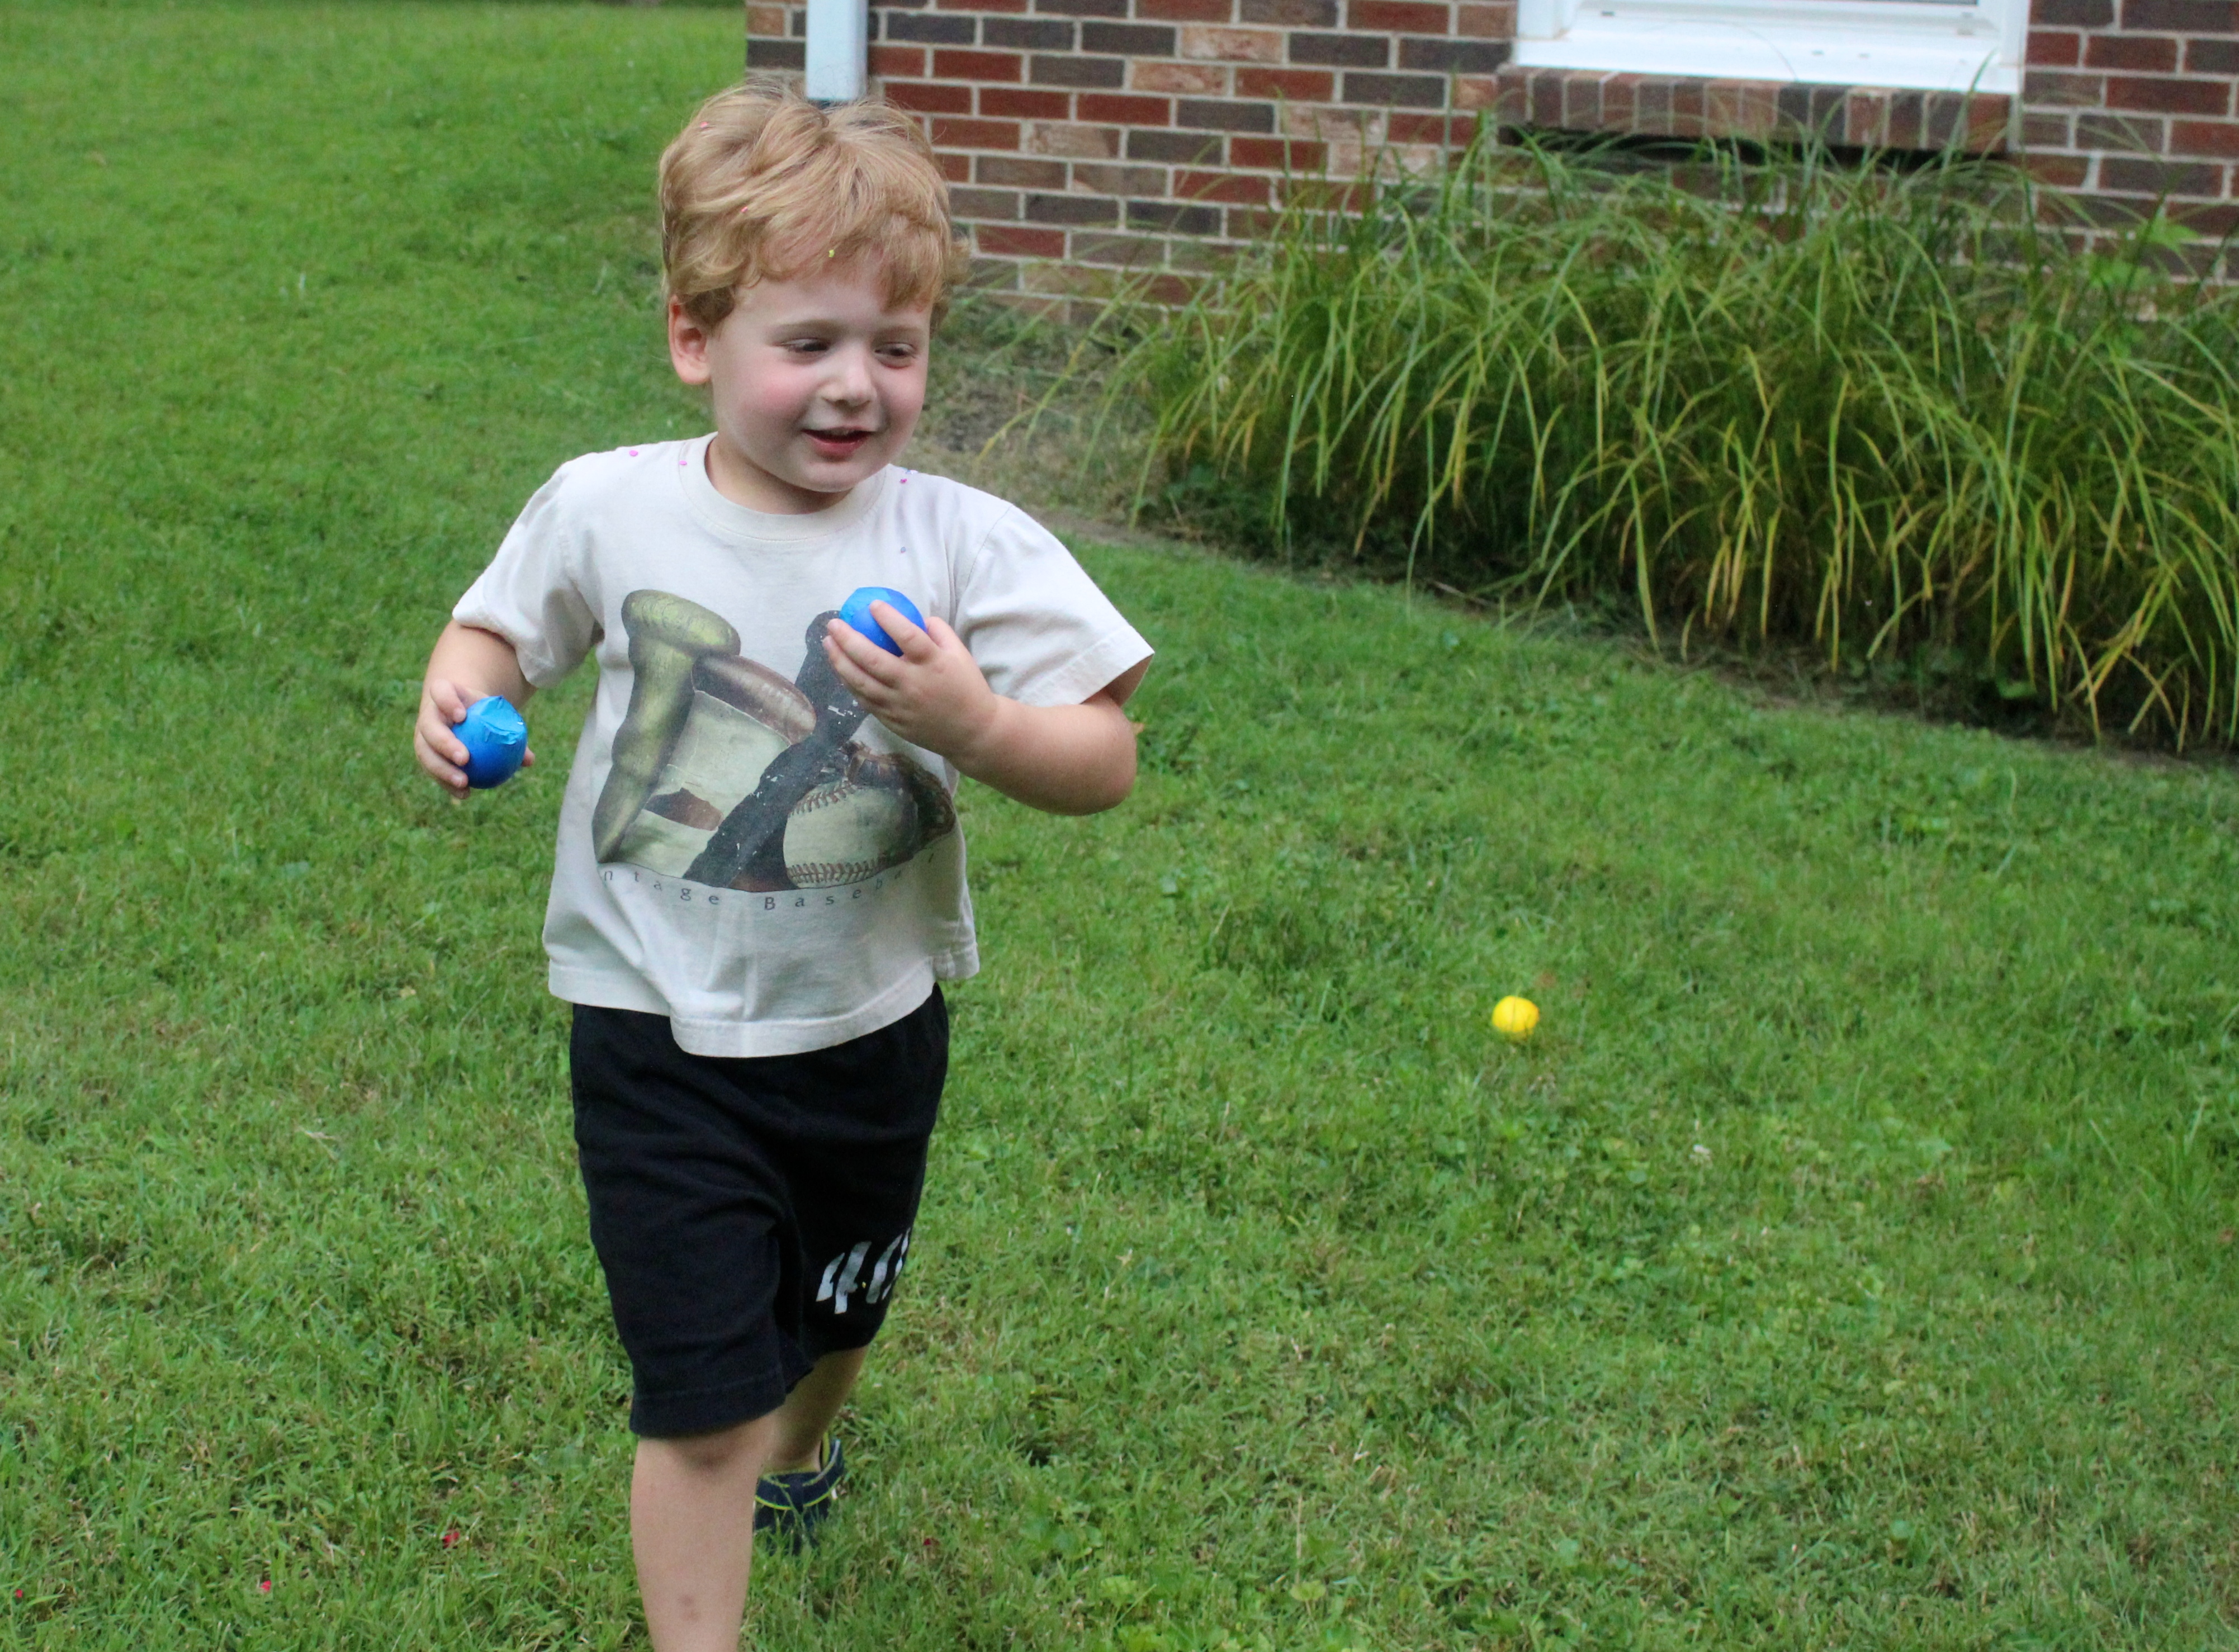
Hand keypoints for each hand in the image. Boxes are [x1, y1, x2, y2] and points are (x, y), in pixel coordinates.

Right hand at [415, 676, 535, 796]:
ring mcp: (422, 734)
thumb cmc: (483, 711)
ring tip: (464, 782)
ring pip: (425, 752)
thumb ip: (511, 731)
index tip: (462, 716)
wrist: (462, 711)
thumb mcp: (497, 712)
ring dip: (443, 770)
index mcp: (444, 693)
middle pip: (429, 727)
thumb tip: (529, 760)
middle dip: (444, 743)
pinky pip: (432, 770)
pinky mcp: (424, 753)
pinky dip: (447, 783)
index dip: (447, 702)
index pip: (441, 691)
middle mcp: (428, 713)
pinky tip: (466, 793)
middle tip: (465, 759)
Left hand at [822, 603, 1000, 763]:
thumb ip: (939, 632)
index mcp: (933, 664)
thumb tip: (916, 616)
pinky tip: (841, 669)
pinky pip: (865, 700)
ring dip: (841, 661)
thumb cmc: (967, 688)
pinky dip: (850, 684)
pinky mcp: (891, 720)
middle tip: (834, 624)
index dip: (888, 618)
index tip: (873, 605)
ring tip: (828, 643)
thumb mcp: (961, 655)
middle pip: (873, 660)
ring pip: (862, 682)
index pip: (907, 636)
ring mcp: (899, 705)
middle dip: (849, 639)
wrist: (972, 732)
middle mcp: (913, 684)